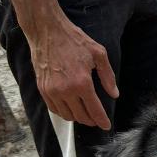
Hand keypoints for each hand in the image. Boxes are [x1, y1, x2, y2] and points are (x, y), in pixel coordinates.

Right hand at [27, 14, 118, 129]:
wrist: (46, 30)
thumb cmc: (73, 40)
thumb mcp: (98, 53)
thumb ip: (108, 76)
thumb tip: (114, 94)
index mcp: (82, 83)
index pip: (95, 111)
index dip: (102, 121)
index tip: (106, 126)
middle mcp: (66, 91)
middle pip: (81, 117)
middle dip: (91, 120)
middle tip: (96, 118)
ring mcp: (52, 91)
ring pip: (68, 116)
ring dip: (78, 117)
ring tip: (84, 112)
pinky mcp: (43, 89)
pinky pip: (55, 109)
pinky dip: (64, 112)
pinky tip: (70, 107)